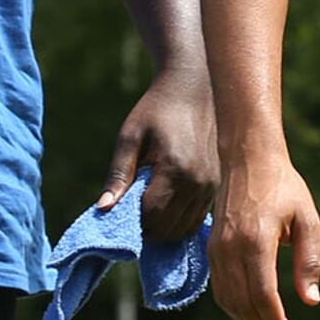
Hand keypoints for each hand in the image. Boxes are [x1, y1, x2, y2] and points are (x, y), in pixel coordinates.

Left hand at [99, 63, 218, 238]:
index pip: (152, 216)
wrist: (192, 90)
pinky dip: (179, 221)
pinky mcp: (216, 186)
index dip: (133, 221)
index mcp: (175, 170)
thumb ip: (118, 174)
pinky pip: (196, 219)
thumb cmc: (156, 111)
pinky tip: (165, 206)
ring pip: (184, 228)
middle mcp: (198, 182)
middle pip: (168, 228)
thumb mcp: (130, 137)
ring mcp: (210, 186)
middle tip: (132, 213)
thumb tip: (103, 208)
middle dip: (147, 228)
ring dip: (163, 228)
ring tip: (147, 209)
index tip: (121, 211)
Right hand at [210, 147, 319, 319]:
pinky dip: (234, 307)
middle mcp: (230, 248)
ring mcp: (216, 249)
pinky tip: (252, 312)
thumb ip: (308, 261)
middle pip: (243, 304)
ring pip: (228, 300)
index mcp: (256, 241)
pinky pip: (219, 288)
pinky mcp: (211, 247)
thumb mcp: (307, 219)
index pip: (263, 297)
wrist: (248, 158)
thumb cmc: (284, 186)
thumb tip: (310, 302)